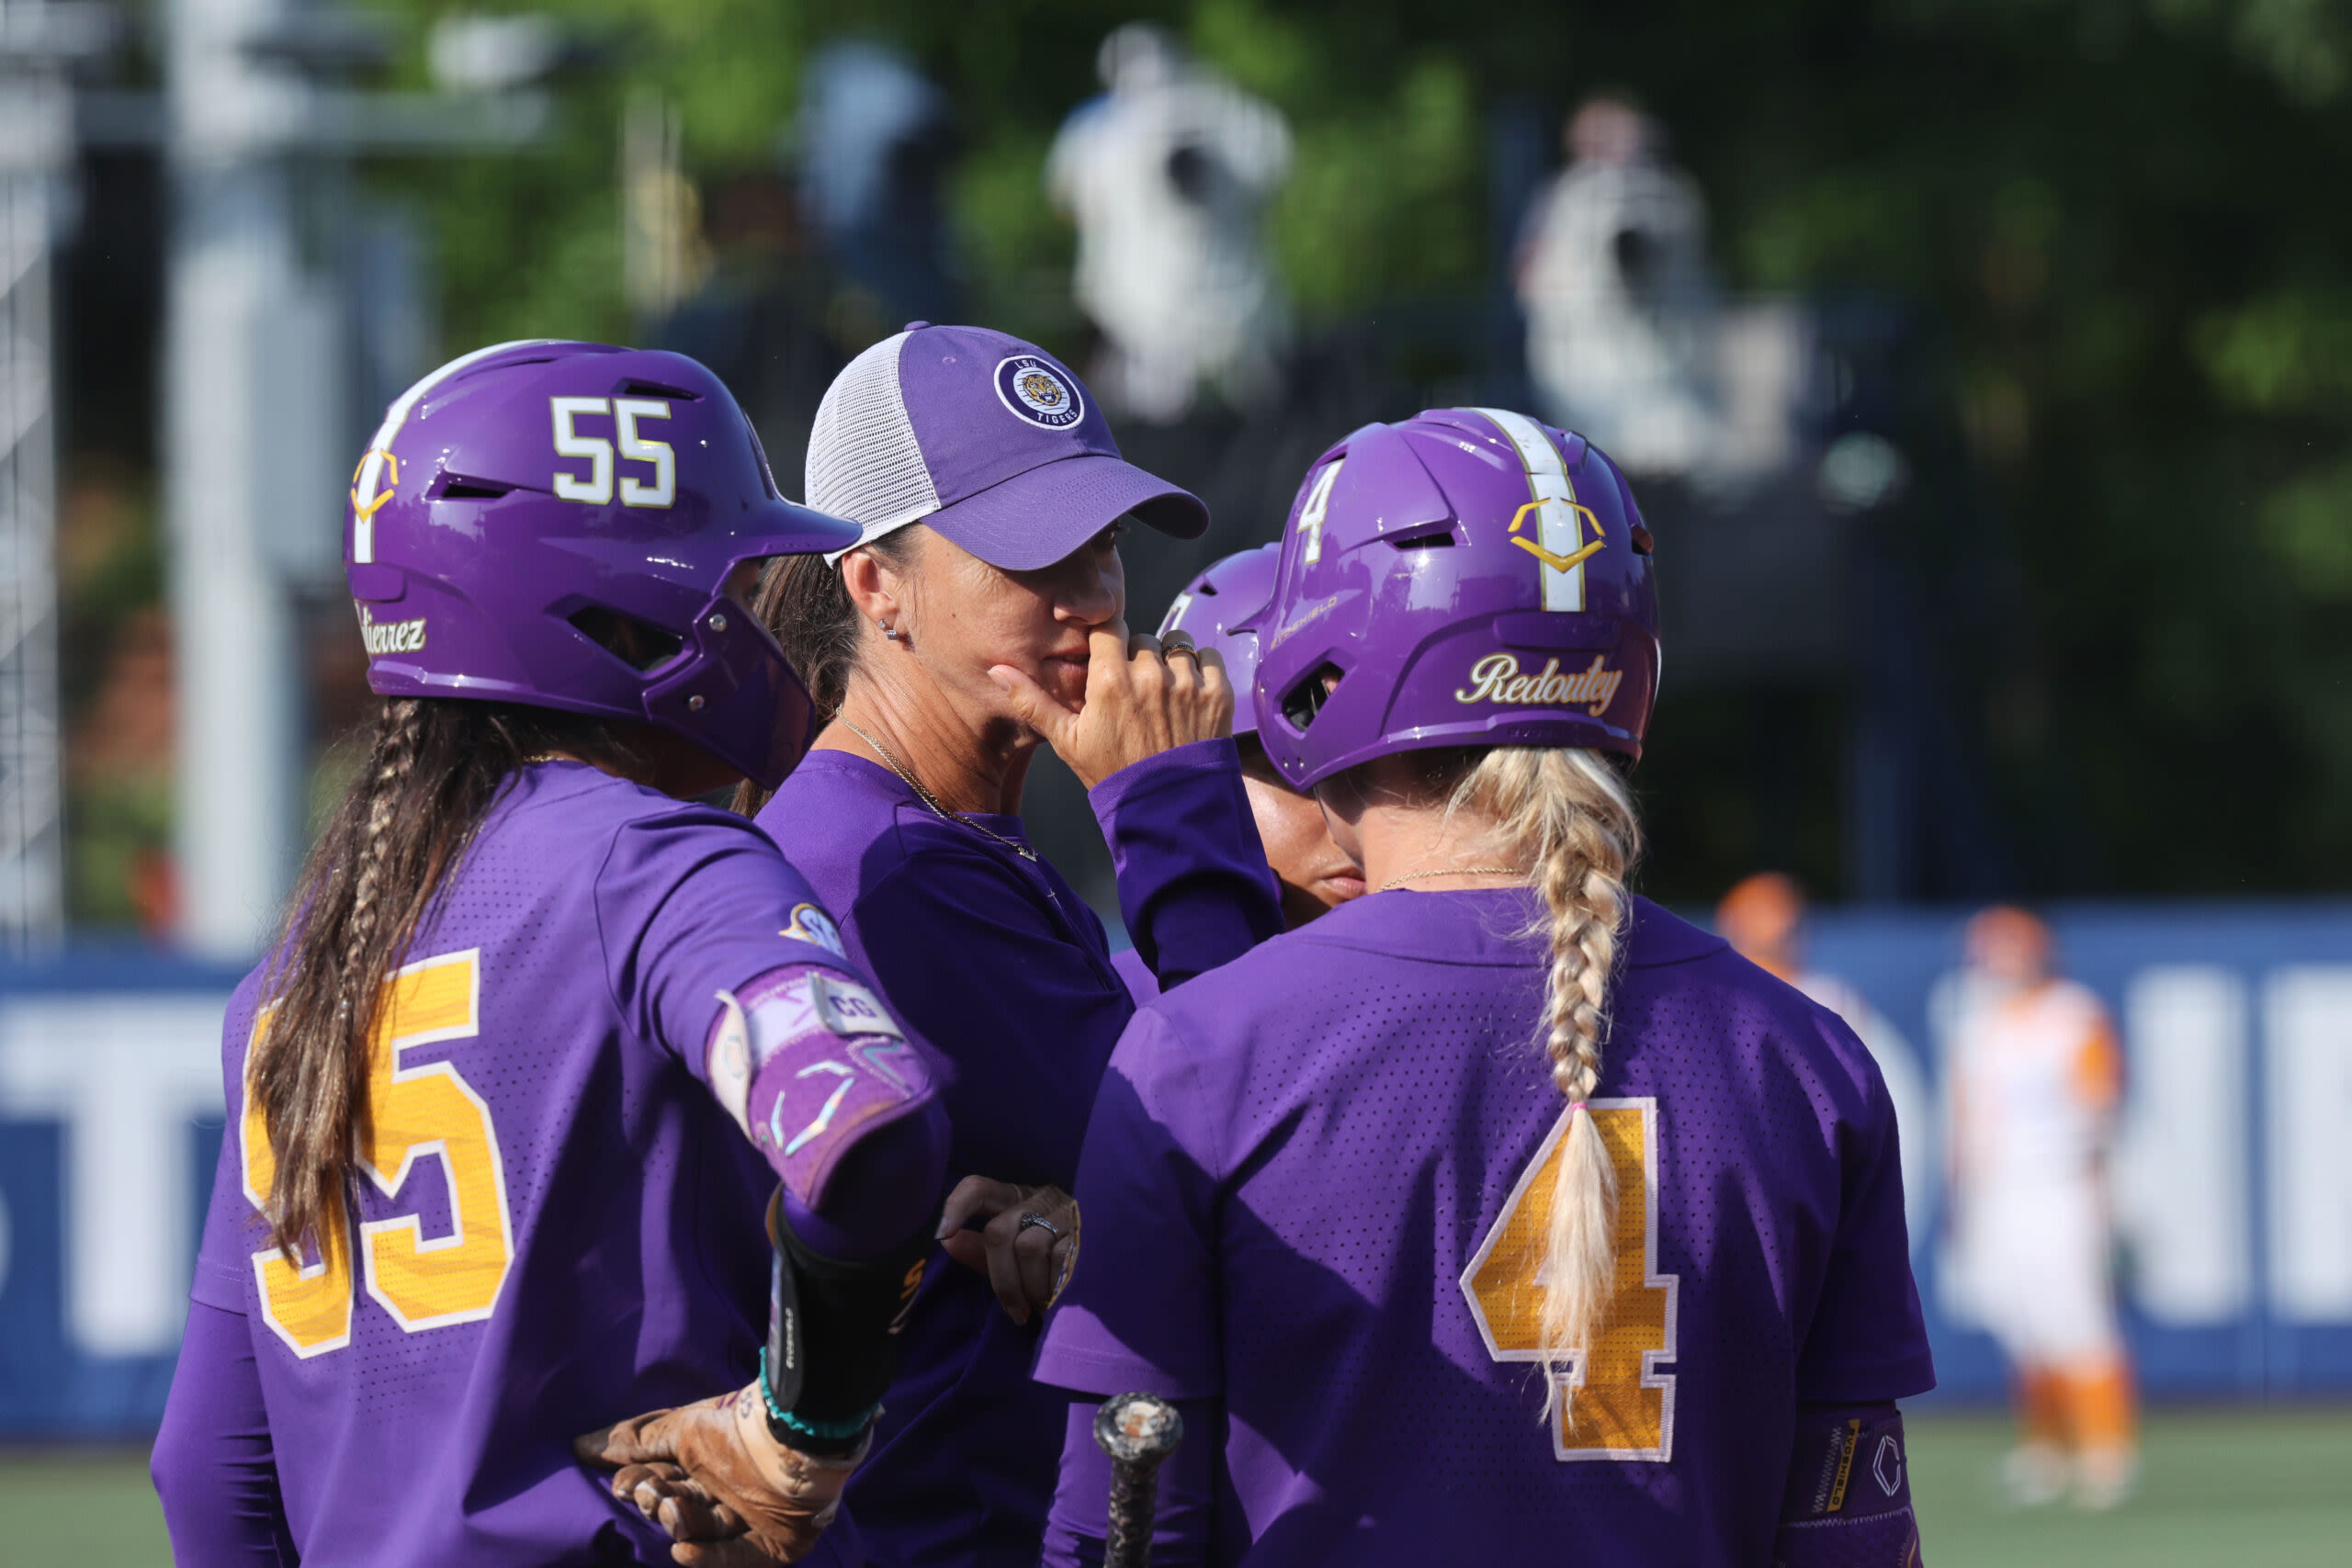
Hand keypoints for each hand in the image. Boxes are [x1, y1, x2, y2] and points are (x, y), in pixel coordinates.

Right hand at [576, 1385, 865, 1563]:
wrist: (795, 1436)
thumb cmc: (735, 1427)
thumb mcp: (681, 1429)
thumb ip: (636, 1441)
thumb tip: (582, 1447)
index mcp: (708, 1460)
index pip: (664, 1480)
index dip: (642, 1485)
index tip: (625, 1485)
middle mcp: (729, 1489)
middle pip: (682, 1508)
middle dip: (661, 1504)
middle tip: (656, 1497)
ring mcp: (753, 1518)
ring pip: (705, 1531)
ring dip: (683, 1524)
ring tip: (675, 1511)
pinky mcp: (775, 1544)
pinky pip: (737, 1558)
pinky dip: (709, 1558)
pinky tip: (683, 1551)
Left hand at [936, 1176, 1080, 1325]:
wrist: (1111, 1270)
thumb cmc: (1053, 1265)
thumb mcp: (1013, 1260)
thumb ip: (982, 1253)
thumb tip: (948, 1242)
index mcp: (1015, 1200)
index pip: (978, 1188)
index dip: (957, 1206)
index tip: (942, 1234)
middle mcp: (1039, 1199)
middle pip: (999, 1230)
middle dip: (1003, 1279)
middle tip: (1016, 1310)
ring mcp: (1065, 1211)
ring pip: (1028, 1247)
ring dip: (1030, 1287)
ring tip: (1041, 1306)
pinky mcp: (1089, 1230)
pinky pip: (1059, 1259)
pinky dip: (1052, 1287)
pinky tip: (1058, 1300)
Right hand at [989, 619, 1231, 790]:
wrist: (1166, 811)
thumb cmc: (1112, 774)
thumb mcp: (1066, 741)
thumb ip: (1033, 701)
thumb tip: (996, 670)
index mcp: (1111, 680)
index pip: (1110, 627)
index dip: (1108, 641)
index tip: (1109, 657)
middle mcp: (1150, 675)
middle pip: (1142, 639)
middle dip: (1137, 657)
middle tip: (1135, 690)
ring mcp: (1186, 683)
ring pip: (1176, 644)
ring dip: (1170, 661)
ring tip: (1163, 693)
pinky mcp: (1217, 694)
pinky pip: (1209, 656)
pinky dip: (1201, 668)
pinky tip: (1189, 693)